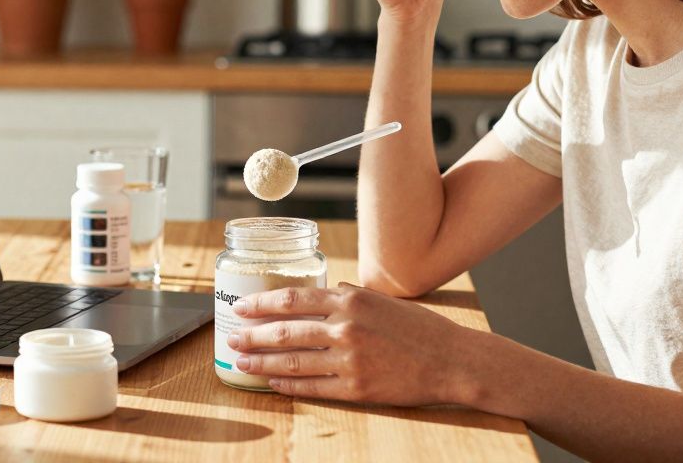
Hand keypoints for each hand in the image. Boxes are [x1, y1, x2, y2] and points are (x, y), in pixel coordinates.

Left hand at [227, 282, 476, 405]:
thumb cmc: (418, 329)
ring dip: (262, 363)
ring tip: (242, 362)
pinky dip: (288, 386)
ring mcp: (350, 360)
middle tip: (231, 337)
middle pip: (285, 330)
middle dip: (252, 335)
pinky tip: (273, 384)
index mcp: (350, 300)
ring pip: (292, 361)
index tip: (241, 308)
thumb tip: (325, 293)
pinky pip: (312, 387)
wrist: (452, 361)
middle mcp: (346, 328)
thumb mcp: (381, 301)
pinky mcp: (356, 389)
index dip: (261, 304)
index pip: (292, 299)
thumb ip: (349, 297)